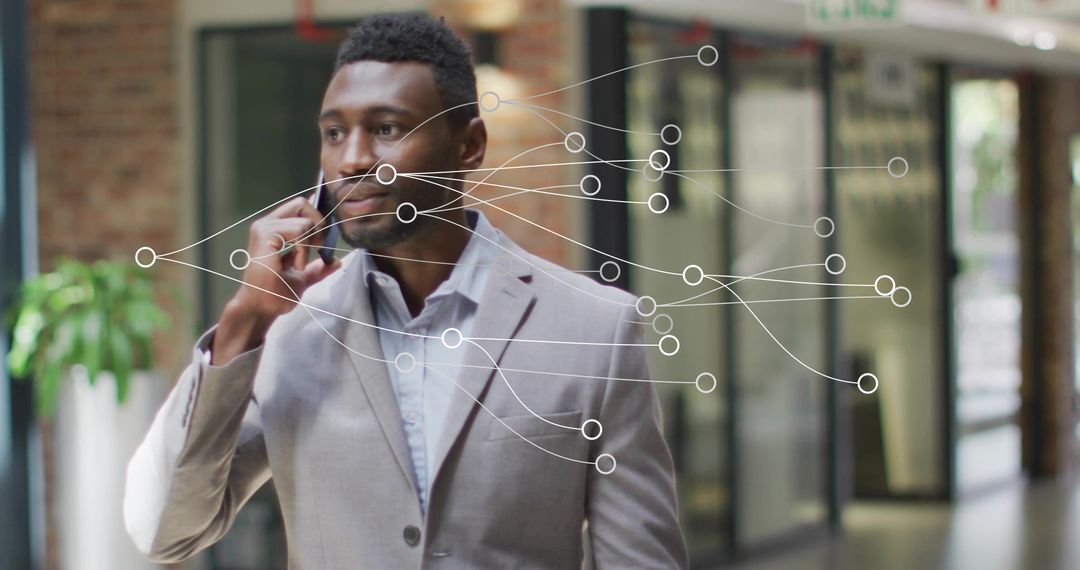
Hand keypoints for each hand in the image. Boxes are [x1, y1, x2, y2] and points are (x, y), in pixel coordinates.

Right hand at [211, 196, 341, 364]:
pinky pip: (299, 231)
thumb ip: (317, 267)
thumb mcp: (303, 278)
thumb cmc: (275, 294)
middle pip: (302, 203)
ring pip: (304, 220)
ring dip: (310, 244)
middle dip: (318, 224)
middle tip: (317, 248)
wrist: (261, 307)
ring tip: (299, 263)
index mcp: (273, 230)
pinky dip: (303, 250)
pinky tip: (294, 266)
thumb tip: (336, 262)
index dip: (316, 211)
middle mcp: (266, 224)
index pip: (298, 206)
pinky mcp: (265, 235)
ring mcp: (264, 228)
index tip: (324, 231)